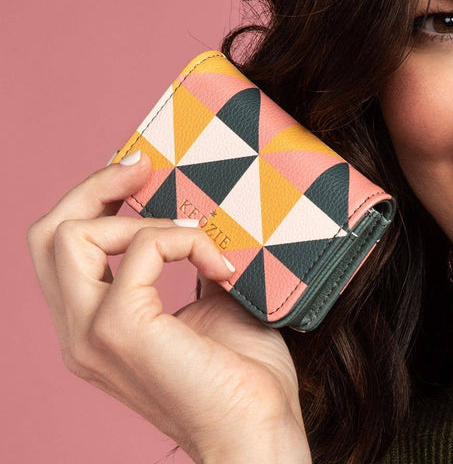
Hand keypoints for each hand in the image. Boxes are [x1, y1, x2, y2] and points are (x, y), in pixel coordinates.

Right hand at [26, 152, 311, 462]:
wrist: (259, 429)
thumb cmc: (239, 372)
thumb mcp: (202, 300)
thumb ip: (181, 262)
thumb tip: (186, 213)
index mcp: (96, 325)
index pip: (63, 250)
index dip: (92, 202)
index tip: (136, 176)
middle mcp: (79, 331)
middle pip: (49, 235)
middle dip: (94, 188)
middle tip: (141, 168)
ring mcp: (93, 333)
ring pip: (72, 236)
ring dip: (144, 218)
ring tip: (196, 236)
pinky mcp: (121, 330)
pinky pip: (139, 249)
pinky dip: (182, 241)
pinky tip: (218, 265)